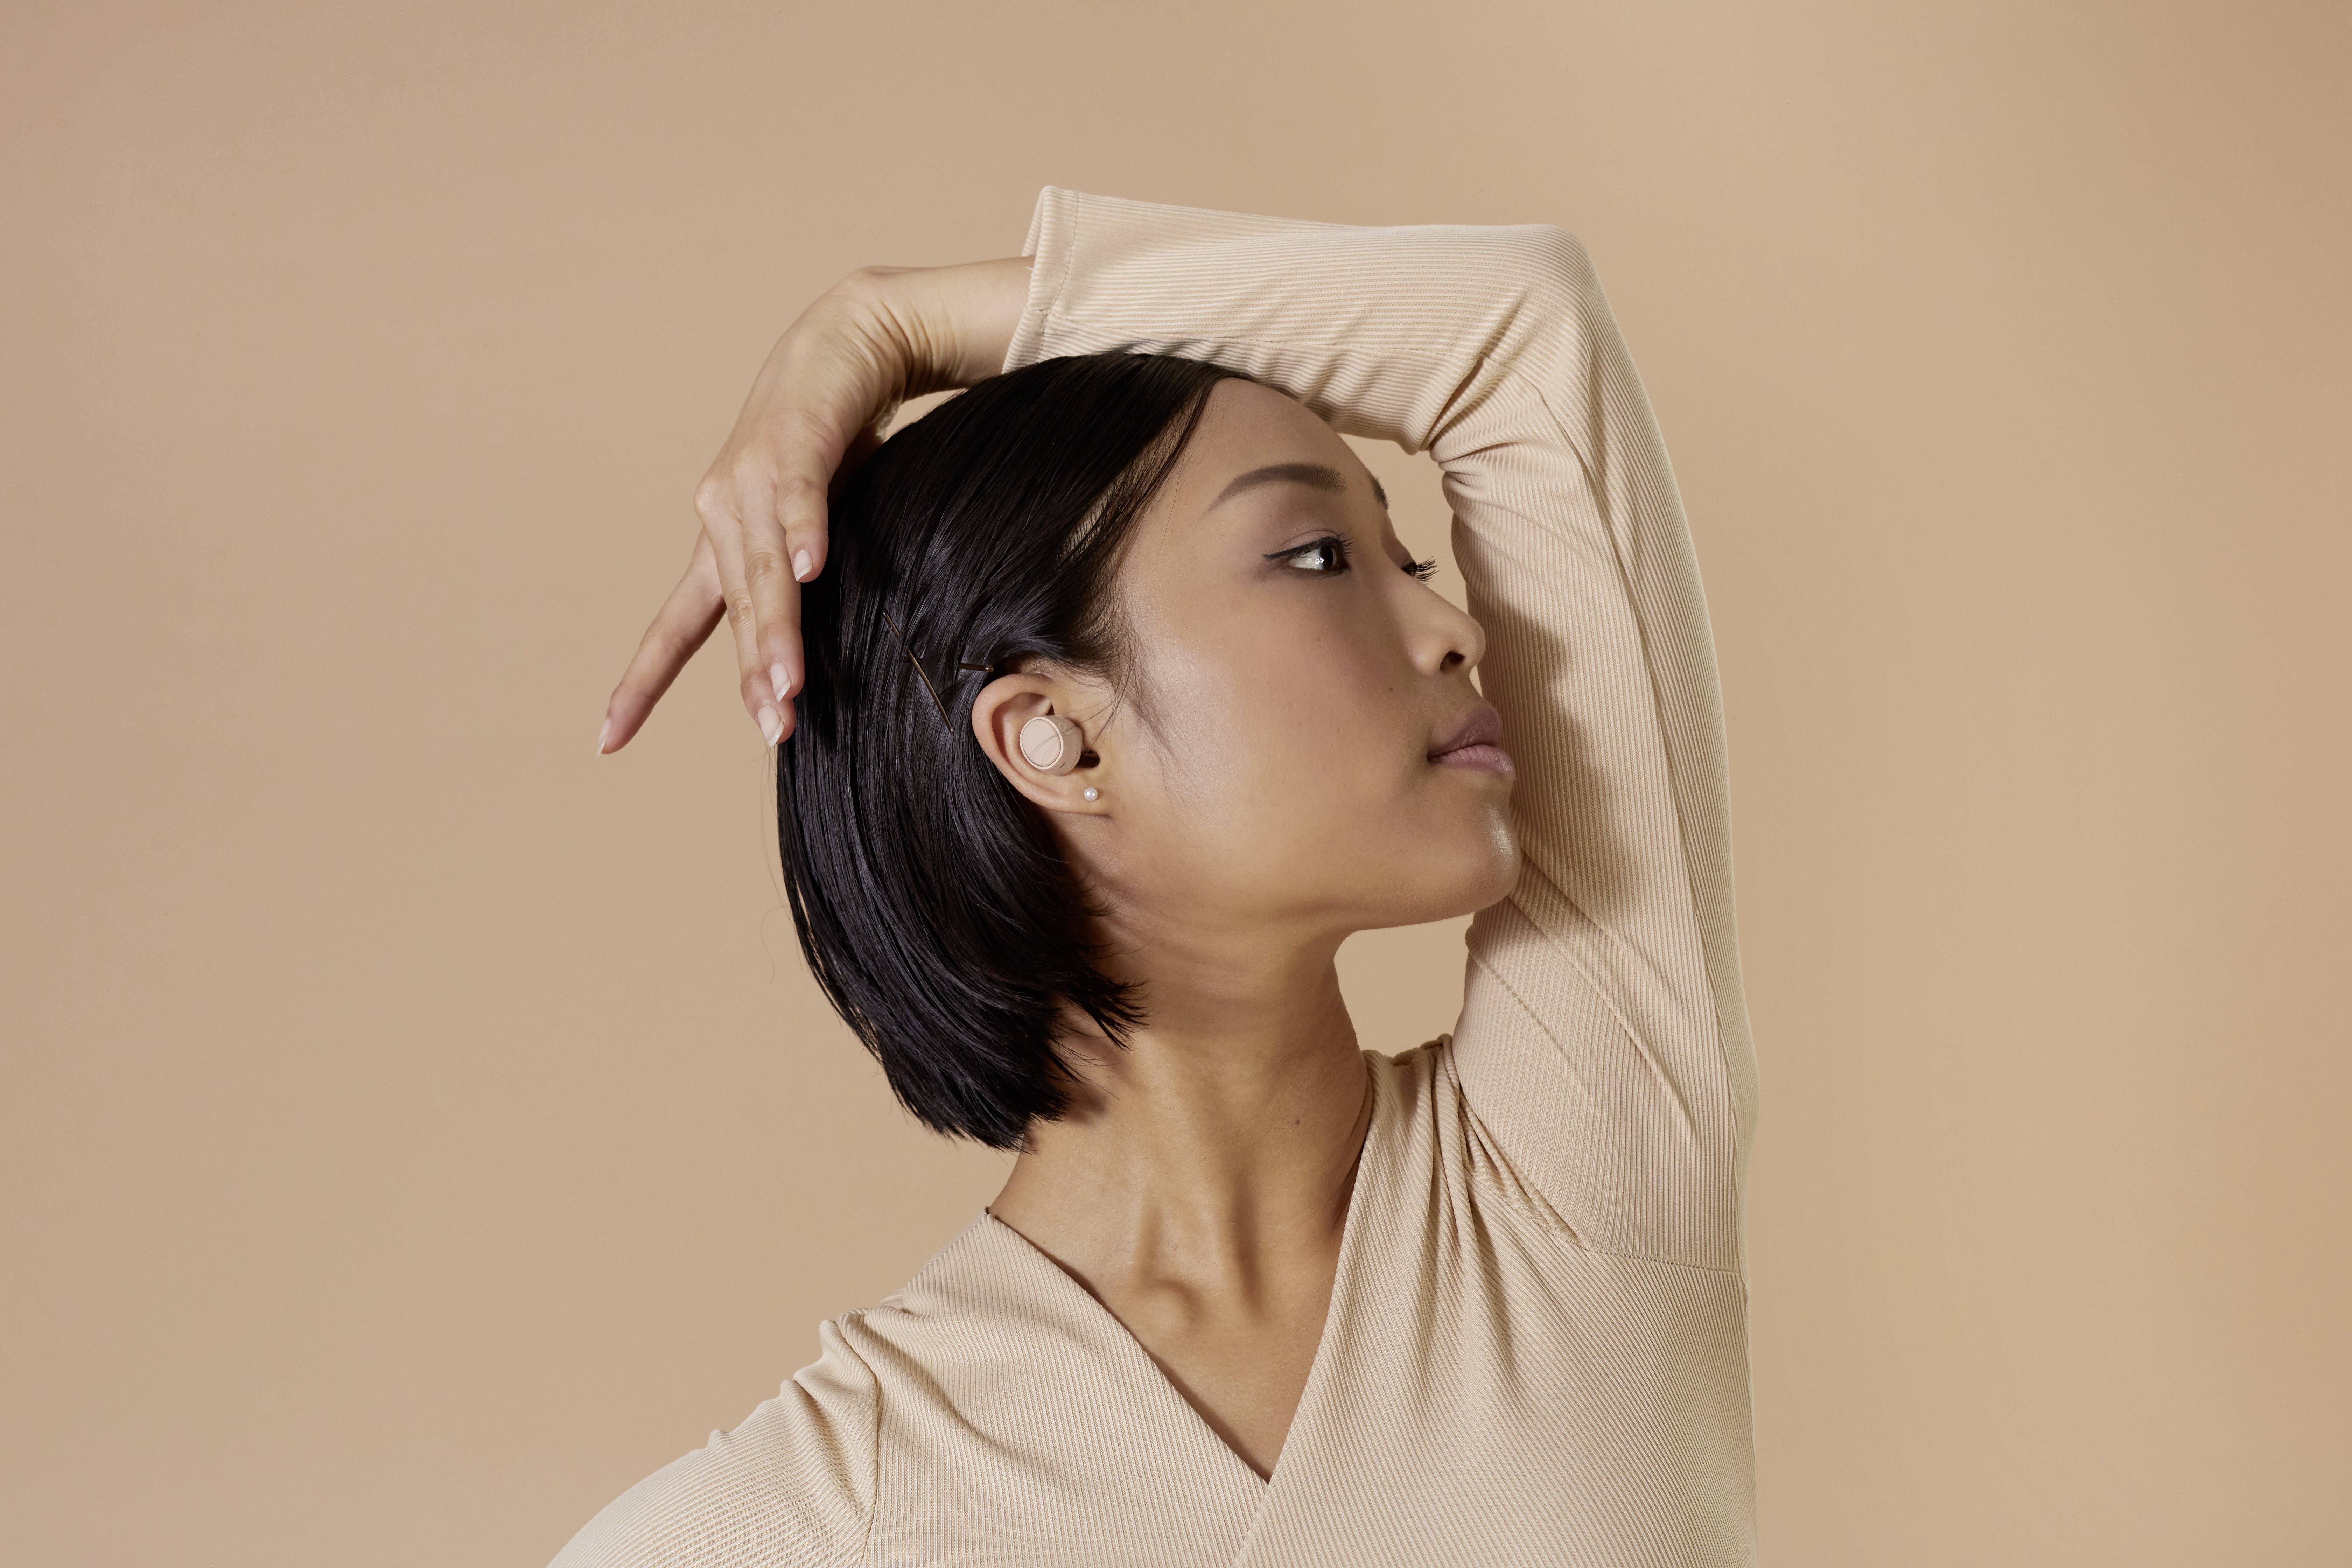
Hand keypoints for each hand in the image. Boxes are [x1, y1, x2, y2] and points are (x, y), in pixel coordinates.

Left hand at [596, 255, 1032, 753]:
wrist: (847, 341)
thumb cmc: (831, 441)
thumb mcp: (810, 520)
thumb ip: (804, 578)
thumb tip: (819, 651)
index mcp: (721, 541)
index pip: (678, 627)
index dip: (643, 682)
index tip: (606, 739)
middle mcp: (724, 513)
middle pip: (737, 609)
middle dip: (755, 675)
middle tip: (774, 730)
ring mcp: (754, 478)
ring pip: (766, 568)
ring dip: (778, 629)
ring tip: (789, 687)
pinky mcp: (797, 442)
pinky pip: (800, 498)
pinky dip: (805, 533)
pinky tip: (813, 568)